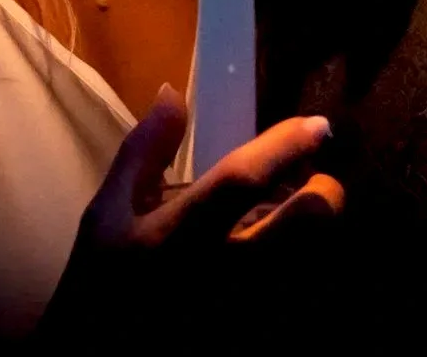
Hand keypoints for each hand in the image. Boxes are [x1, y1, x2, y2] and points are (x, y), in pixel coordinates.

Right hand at [40, 86, 343, 336]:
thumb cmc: (102, 283)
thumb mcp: (107, 212)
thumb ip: (144, 151)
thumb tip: (173, 93)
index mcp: (178, 234)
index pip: (241, 179)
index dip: (285, 146)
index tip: (319, 125)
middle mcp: (221, 274)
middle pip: (308, 226)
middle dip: (324, 196)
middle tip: (314, 185)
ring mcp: (246, 313)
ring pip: (317, 262)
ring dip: (318, 236)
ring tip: (295, 226)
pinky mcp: (258, 340)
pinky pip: (303, 298)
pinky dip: (305, 275)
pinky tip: (282, 268)